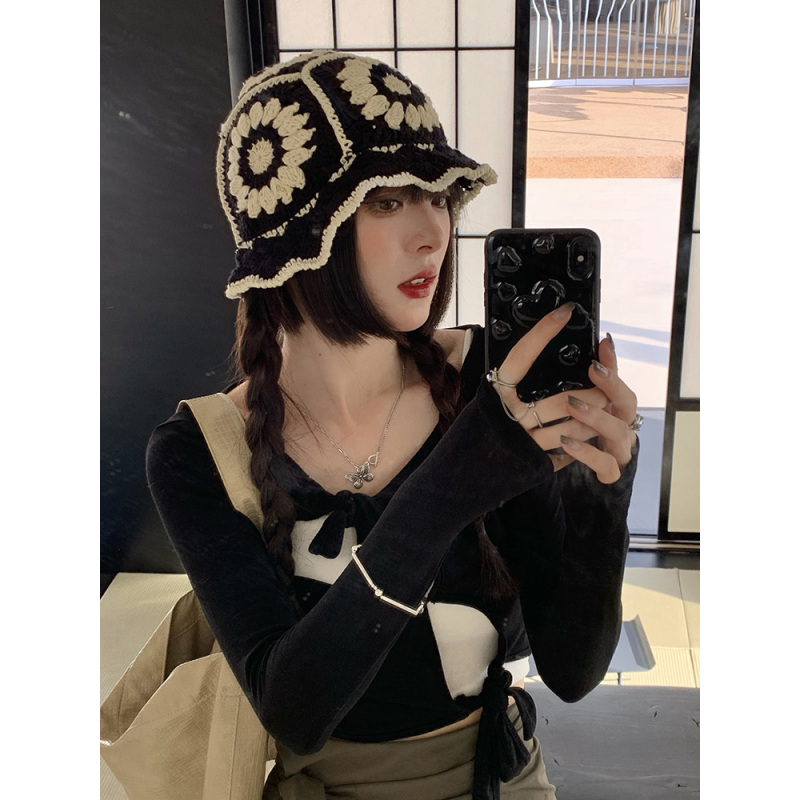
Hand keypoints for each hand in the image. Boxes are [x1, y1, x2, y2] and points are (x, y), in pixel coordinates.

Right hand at [490, 304, 638, 483]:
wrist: (459, 480)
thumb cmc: (475, 436)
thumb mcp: (485, 404)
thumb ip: (508, 386)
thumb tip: (534, 358)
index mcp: (493, 395)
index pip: (520, 356)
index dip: (542, 332)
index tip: (565, 311)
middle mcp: (508, 417)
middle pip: (562, 399)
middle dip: (593, 392)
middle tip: (606, 383)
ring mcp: (523, 443)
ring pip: (571, 426)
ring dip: (593, 418)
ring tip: (603, 408)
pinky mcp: (535, 464)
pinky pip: (569, 450)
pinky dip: (581, 441)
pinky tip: (586, 434)